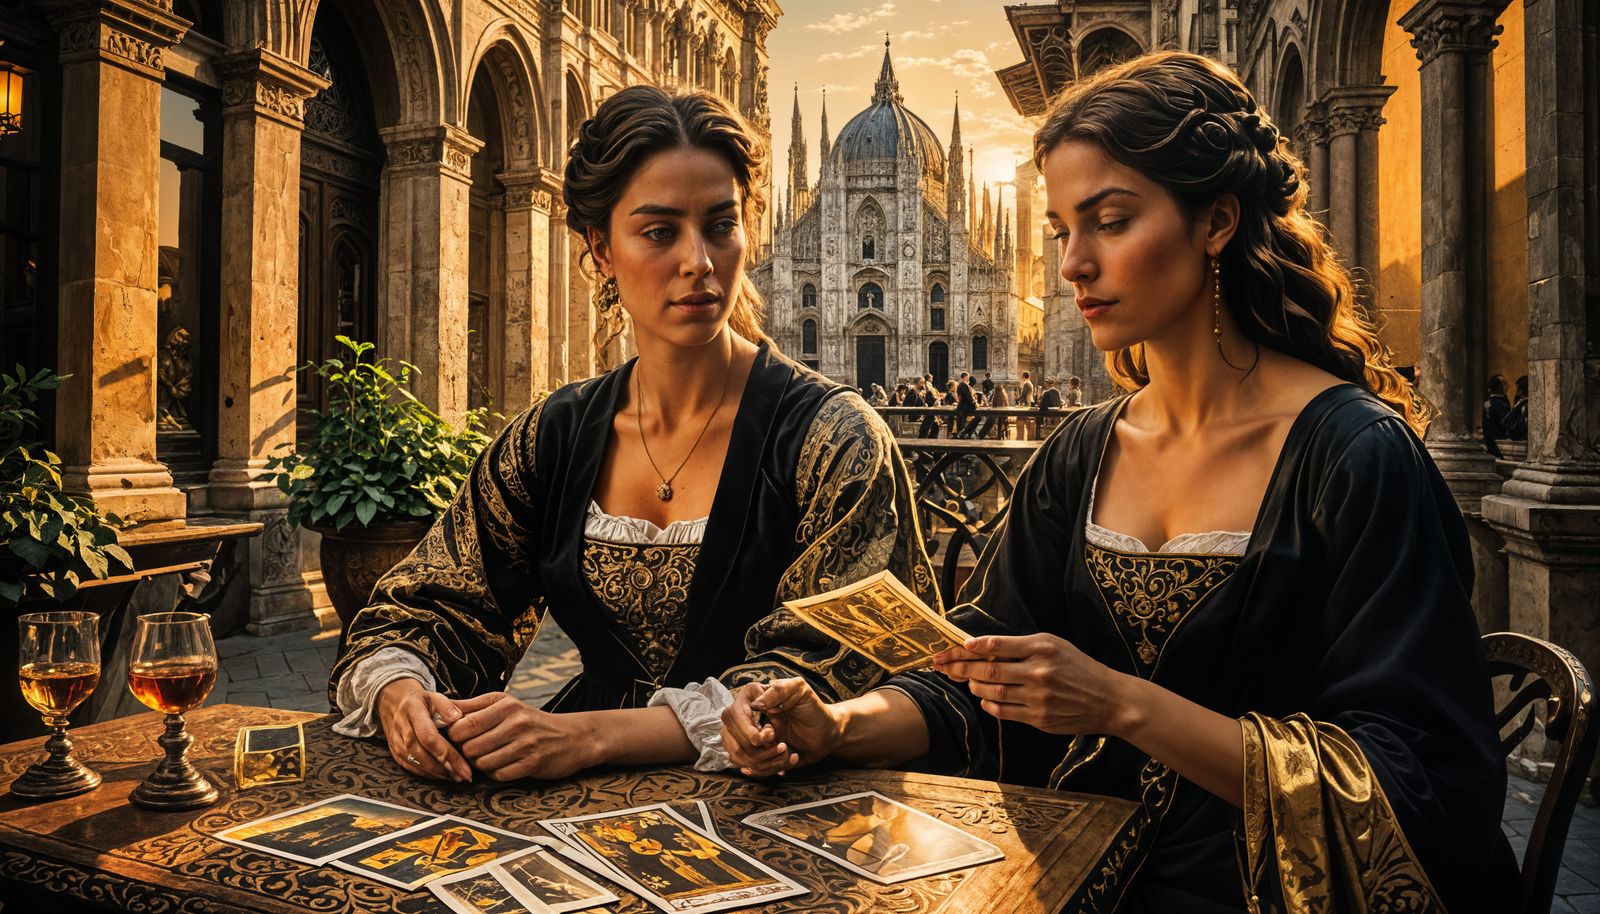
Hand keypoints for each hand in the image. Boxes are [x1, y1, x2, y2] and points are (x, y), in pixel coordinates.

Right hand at [376, 677, 471, 781]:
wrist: (392, 701)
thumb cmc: (418, 700)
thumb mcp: (433, 696)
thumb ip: (447, 706)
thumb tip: (459, 717)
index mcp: (413, 711)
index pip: (430, 737)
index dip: (447, 754)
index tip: (464, 766)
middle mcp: (402, 728)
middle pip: (422, 753)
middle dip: (444, 768)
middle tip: (463, 775)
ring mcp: (396, 741)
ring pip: (415, 763)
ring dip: (436, 773)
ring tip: (455, 776)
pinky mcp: (394, 750)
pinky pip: (409, 766)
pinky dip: (425, 773)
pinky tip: (440, 775)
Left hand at [445, 692, 599, 780]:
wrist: (571, 737)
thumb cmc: (530, 721)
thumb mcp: (505, 705)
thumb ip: (473, 706)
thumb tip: (442, 708)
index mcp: (505, 705)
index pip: (464, 724)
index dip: (454, 736)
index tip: (458, 739)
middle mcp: (516, 722)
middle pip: (471, 746)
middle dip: (467, 753)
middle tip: (474, 752)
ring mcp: (526, 743)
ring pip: (483, 763)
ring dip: (482, 765)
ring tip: (489, 758)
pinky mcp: (533, 763)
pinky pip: (500, 775)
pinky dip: (497, 774)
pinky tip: (503, 766)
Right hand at [720, 678, 840, 776]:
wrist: (826, 732)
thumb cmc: (813, 708)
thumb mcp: (799, 690)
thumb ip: (779, 690)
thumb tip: (757, 705)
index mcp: (751, 699)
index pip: (732, 715)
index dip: (748, 730)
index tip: (770, 733)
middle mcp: (745, 719)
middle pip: (732, 741)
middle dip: (758, 750)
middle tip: (782, 744)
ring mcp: (749, 739)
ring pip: (739, 758)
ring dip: (766, 761)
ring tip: (786, 751)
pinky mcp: (757, 755)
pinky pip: (751, 769)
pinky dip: (772, 768)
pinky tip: (788, 759)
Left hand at [934, 634, 1128, 735]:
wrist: (1108, 699)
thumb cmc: (1078, 667)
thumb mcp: (1055, 645)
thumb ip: (1022, 646)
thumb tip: (985, 648)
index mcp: (1043, 648)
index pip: (998, 645)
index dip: (973, 647)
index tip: (958, 647)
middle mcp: (1039, 672)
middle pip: (989, 670)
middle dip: (961, 668)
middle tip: (943, 665)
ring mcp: (1039, 698)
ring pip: (993, 692)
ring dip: (974, 686)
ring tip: (967, 680)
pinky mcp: (1039, 719)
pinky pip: (1004, 712)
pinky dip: (988, 704)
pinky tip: (984, 698)